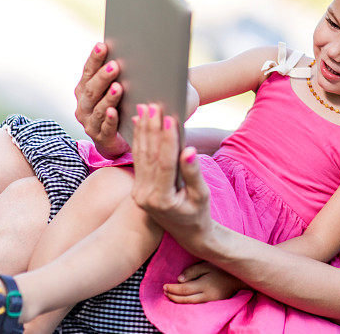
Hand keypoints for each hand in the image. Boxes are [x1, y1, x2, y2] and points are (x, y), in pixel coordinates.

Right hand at [74, 43, 128, 157]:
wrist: (113, 141)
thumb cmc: (115, 109)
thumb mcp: (110, 92)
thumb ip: (113, 77)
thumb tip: (127, 53)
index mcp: (83, 91)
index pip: (87, 72)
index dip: (94, 59)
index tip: (102, 46)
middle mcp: (83, 106)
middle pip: (91, 90)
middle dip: (102, 77)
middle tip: (114, 66)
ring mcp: (90, 122)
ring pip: (98, 109)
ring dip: (108, 98)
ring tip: (118, 87)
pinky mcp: (101, 137)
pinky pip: (106, 127)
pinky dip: (110, 119)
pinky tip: (114, 112)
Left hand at [130, 103, 218, 258]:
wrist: (187, 234)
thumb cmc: (199, 215)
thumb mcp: (201, 196)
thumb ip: (193, 173)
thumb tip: (188, 151)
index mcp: (161, 199)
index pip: (164, 163)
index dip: (167, 140)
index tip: (169, 118)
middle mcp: (145, 195)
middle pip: (149, 155)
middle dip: (151, 128)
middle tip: (153, 105)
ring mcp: (139, 191)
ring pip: (141, 155)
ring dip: (143, 130)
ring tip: (145, 108)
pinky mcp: (138, 186)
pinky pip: (138, 159)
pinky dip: (139, 140)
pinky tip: (140, 124)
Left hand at [163, 261, 243, 302]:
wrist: (240, 276)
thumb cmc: (223, 267)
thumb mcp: (208, 264)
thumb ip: (193, 271)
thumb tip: (179, 280)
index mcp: (204, 284)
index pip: (184, 289)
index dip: (173, 289)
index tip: (164, 286)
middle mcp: (206, 295)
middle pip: (186, 299)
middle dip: (173, 296)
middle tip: (164, 292)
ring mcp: (211, 299)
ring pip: (191, 303)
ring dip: (178, 300)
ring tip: (170, 296)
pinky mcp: (214, 301)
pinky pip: (197, 303)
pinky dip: (187, 301)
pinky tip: (183, 298)